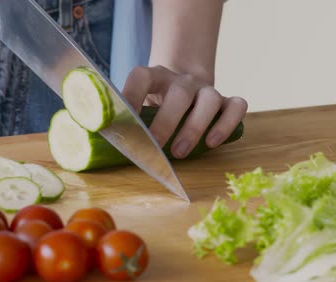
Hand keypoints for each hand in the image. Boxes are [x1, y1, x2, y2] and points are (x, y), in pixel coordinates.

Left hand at [122, 65, 247, 158]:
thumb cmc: (156, 105)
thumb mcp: (140, 106)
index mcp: (155, 76)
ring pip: (210, 99)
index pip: (141, 76)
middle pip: (179, 94)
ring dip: (195, 127)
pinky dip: (226, 124)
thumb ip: (126, 118)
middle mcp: (182, 80)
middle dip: (167, 122)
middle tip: (155, 145)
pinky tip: (213, 142)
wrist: (185, 86)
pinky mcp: (226, 100)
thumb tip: (98, 139)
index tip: (122, 121)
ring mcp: (206, 89)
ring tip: (180, 152)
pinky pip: (236, 106)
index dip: (130, 95)